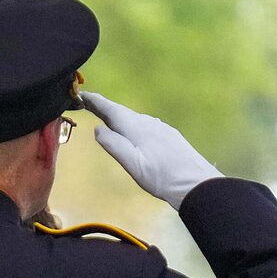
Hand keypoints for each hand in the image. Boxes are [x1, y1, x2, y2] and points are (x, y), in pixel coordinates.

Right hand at [82, 92, 222, 209]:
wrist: (194, 183)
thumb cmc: (160, 177)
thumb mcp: (132, 164)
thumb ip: (114, 145)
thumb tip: (98, 129)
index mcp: (136, 128)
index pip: (111, 110)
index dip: (96, 101)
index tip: (82, 94)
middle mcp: (148, 122)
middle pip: (122, 112)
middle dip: (105, 108)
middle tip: (90, 104)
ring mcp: (160, 128)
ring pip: (135, 119)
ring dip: (119, 117)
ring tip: (108, 119)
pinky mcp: (169, 135)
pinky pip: (146, 125)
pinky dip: (133, 125)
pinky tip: (134, 133)